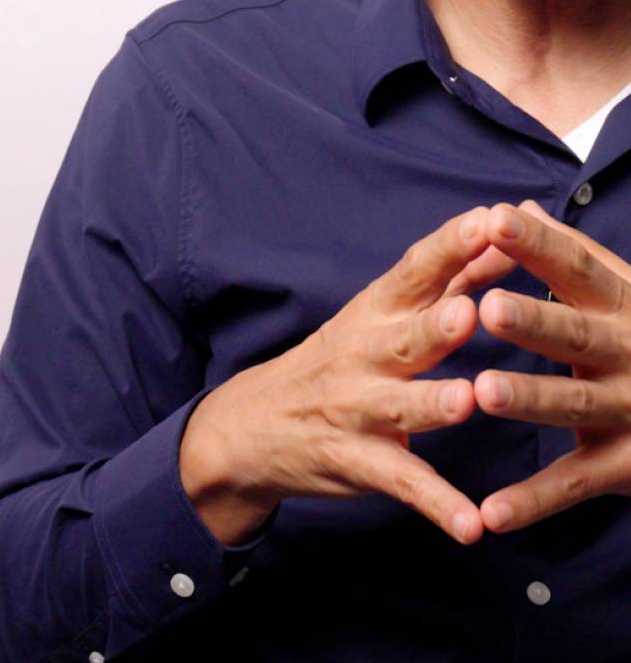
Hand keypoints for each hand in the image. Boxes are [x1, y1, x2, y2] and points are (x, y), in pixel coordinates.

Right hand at [179, 206, 500, 545]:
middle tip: (470, 312)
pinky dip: (436, 505)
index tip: (490, 220)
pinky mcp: (357, 462)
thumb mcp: (378, 314)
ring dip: (432, 404)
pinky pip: (401, 484)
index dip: (450, 247)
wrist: (249, 425)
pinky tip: (471, 526)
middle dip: (436, 325)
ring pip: (399, 407)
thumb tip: (498, 239)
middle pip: (404, 336)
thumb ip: (445, 279)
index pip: (413, 272)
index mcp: (372, 312)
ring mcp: (356, 410)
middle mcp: (363, 355)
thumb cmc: (335, 360)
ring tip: (465, 402)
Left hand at [473, 201, 630, 532]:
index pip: (579, 267)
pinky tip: (490, 513)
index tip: (493, 219)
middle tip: (486, 306)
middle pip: (578, 336)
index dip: (539, 244)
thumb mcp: (622, 293)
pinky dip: (533, 502)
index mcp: (623, 306)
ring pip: (575, 406)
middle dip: (535, 322)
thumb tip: (514, 206)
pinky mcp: (624, 467)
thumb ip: (568, 254)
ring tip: (483, 391)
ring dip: (530, 400)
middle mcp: (630, 354)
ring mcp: (630, 412)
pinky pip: (574, 484)